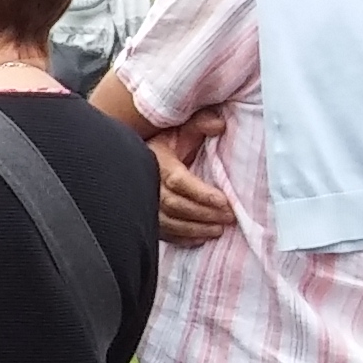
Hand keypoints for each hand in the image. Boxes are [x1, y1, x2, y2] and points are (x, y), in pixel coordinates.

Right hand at [150, 108, 234, 245]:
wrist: (133, 156)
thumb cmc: (165, 142)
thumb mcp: (180, 128)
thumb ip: (200, 123)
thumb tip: (220, 125)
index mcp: (157, 161)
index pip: (178, 181)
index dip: (201, 193)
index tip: (224, 201)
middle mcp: (146, 184)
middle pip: (175, 205)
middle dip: (204, 213)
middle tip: (229, 217)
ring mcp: (143, 203)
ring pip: (168, 223)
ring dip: (195, 228)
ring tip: (219, 229)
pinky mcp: (145, 217)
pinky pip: (162, 233)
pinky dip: (182, 238)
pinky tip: (200, 238)